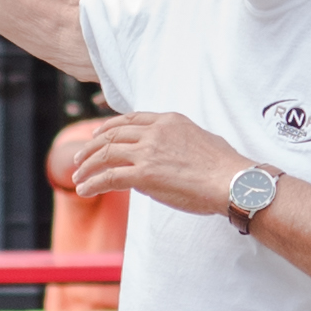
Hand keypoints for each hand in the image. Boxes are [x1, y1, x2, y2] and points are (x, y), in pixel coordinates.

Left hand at [60, 105, 254, 215]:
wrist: (233, 181)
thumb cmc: (225, 167)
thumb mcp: (200, 140)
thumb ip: (178, 143)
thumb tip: (167, 157)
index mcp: (168, 120)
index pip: (130, 119)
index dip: (109, 127)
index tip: (98, 135)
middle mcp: (155, 132)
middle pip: (111, 135)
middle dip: (91, 146)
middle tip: (80, 158)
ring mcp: (148, 152)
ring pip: (104, 154)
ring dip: (87, 167)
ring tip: (77, 177)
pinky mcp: (144, 174)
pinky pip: (108, 178)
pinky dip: (92, 184)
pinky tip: (84, 191)